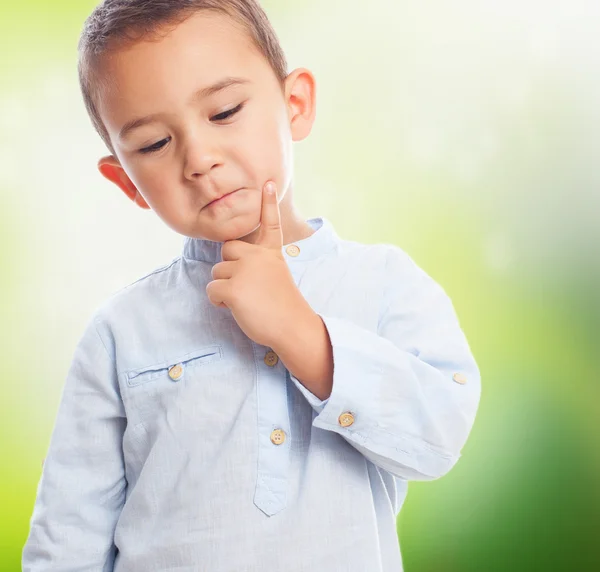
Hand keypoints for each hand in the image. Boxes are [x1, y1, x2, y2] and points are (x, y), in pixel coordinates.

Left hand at [206, 181, 314, 347]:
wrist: (292, 326)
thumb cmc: (283, 306)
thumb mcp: (276, 276)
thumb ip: (258, 265)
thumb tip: (235, 265)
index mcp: (270, 253)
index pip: (270, 223)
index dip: (269, 203)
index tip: (269, 183)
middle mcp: (257, 256)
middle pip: (227, 250)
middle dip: (230, 267)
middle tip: (248, 287)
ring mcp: (244, 270)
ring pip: (217, 272)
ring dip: (225, 288)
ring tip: (247, 300)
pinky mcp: (232, 288)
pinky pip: (212, 289)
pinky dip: (219, 301)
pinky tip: (237, 307)